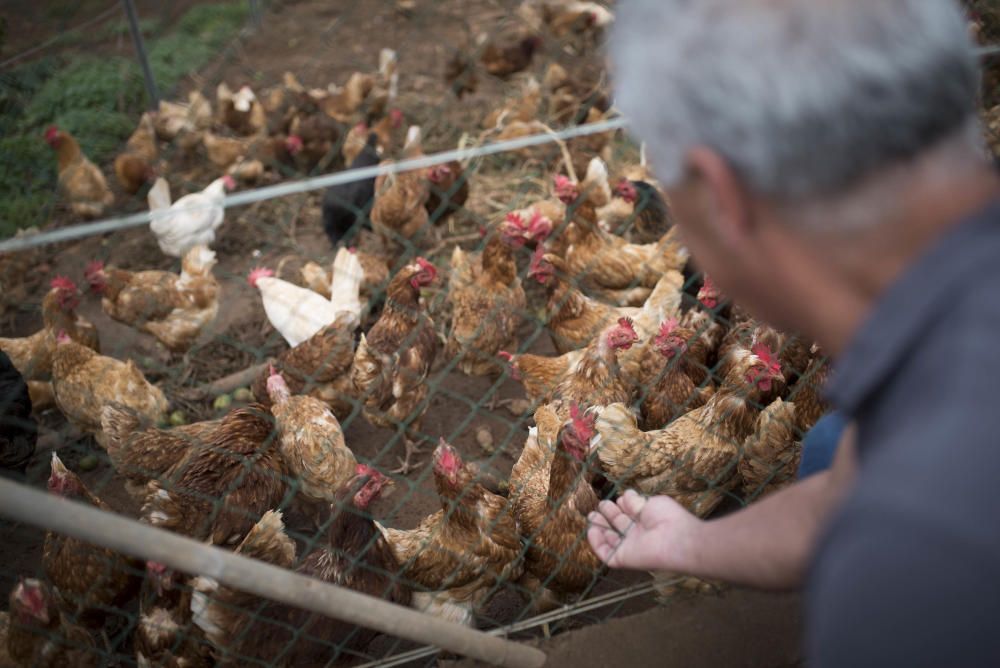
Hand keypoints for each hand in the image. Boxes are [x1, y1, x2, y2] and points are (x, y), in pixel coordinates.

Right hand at [587, 490, 701, 570]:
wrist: (676, 539)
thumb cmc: (668, 518)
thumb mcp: (651, 503)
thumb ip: (636, 501)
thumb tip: (625, 495)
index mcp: (648, 522)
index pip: (631, 514)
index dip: (623, 506)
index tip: (619, 498)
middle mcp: (639, 535)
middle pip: (619, 526)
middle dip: (609, 514)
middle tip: (600, 505)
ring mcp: (630, 548)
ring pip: (610, 540)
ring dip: (600, 528)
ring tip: (592, 515)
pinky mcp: (623, 559)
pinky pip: (606, 553)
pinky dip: (596, 544)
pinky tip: (592, 530)